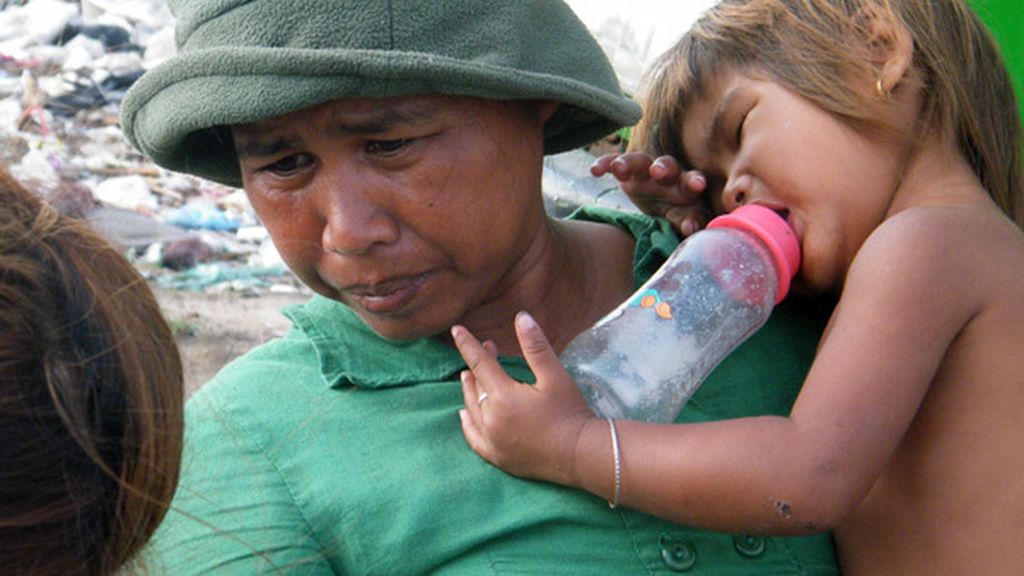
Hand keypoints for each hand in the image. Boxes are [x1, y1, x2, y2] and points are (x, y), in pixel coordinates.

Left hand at [451, 312, 595, 485]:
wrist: (580, 455)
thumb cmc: (570, 412)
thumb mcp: (555, 376)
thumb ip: (535, 346)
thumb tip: (521, 317)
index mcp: (503, 397)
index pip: (479, 363)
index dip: (467, 344)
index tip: (456, 330)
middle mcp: (491, 420)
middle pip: (477, 385)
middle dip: (479, 365)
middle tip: (489, 348)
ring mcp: (492, 441)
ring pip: (472, 409)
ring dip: (469, 390)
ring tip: (468, 376)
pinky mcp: (497, 457)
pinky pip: (473, 438)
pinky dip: (467, 424)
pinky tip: (464, 414)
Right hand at [591, 152, 708, 235]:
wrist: (664, 206)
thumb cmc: (680, 214)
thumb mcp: (686, 221)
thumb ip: (691, 223)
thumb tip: (692, 229)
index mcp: (688, 187)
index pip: (692, 183)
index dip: (694, 183)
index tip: (697, 186)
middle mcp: (668, 175)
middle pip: (667, 166)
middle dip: (663, 168)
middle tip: (658, 172)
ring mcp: (645, 172)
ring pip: (639, 161)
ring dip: (629, 163)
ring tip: (619, 169)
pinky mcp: (626, 173)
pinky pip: (613, 163)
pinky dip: (605, 164)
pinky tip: (595, 171)